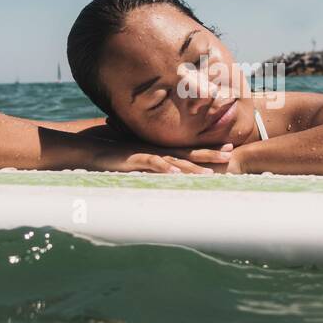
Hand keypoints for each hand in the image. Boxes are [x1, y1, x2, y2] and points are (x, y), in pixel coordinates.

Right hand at [93, 143, 233, 174]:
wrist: (94, 151)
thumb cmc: (117, 157)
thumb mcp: (141, 161)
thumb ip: (156, 164)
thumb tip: (172, 173)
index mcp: (162, 151)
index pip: (190, 150)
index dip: (208, 149)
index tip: (228, 149)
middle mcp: (159, 151)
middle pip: (189, 153)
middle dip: (209, 154)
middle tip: (229, 154)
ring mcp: (149, 154)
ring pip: (175, 160)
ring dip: (193, 167)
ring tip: (210, 173)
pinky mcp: (136, 160)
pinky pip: (153, 164)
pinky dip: (165, 169)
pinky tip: (176, 174)